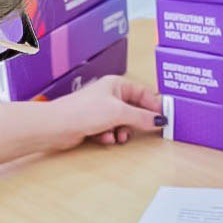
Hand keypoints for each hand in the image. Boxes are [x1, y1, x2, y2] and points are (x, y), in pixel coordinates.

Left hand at [48, 75, 163, 147]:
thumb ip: (142, 117)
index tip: (165, 118)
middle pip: (134, 110)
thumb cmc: (83, 111)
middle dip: (136, 123)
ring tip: (117, 137)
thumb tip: (160, 120)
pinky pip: (111, 131)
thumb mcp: (119, 113)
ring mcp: (102, 110)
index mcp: (117, 84)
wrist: (57, 125)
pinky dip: (109, 136)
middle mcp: (110, 95)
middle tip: (143, 131)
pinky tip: (103, 138)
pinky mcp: (94, 123)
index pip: (143, 93)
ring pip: (123, 123)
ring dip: (122, 132)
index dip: (154, 105)